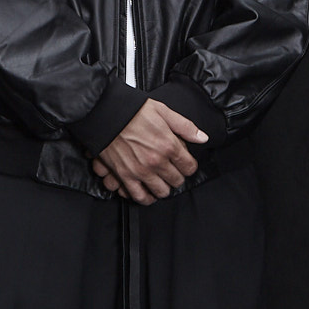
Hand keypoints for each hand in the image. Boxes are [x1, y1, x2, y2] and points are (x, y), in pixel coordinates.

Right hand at [92, 99, 210, 203]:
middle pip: (177, 181)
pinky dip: (146, 197)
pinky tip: (147, 192)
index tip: (184, 163)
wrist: (106, 113)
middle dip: (177, 176)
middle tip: (172, 170)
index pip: (189, 167)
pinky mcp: (125, 176)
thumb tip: (202, 137)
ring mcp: (141, 170)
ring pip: (162, 192)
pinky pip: (140, 196)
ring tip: (160, 180)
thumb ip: (185, 126)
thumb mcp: (163, 111)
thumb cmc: (132, 110)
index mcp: (168, 145)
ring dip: (163, 187)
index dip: (189, 165)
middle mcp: (156, 161)